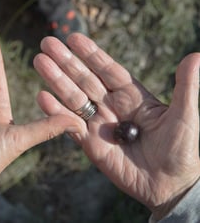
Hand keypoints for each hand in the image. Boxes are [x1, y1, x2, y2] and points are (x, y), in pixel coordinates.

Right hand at [33, 33, 199, 218]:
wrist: (169, 186)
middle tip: (46, 43)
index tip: (73, 37)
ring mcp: (98, 123)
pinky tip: (42, 98)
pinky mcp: (89, 143)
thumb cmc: (182, 151)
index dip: (91, 53)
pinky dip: (54, 112)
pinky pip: (68, 125)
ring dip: (55, 80)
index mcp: (131, 95)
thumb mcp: (186, 117)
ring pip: (73, 98)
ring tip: (39, 62)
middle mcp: (111, 105)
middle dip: (65, 61)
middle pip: (84, 79)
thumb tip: (194, 56)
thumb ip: (185, 87)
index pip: (107, 69)